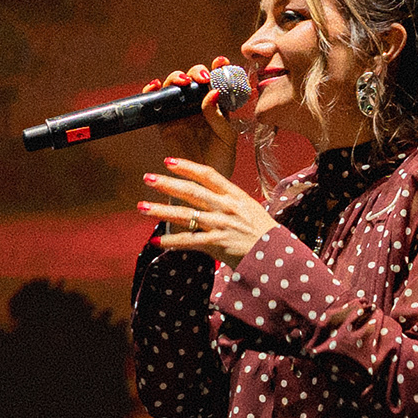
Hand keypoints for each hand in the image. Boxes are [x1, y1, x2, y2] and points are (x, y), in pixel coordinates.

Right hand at [142, 59, 248, 176]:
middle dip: (197, 72)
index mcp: (217, 105)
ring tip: (183, 82)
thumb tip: (212, 93)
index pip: (217, 81)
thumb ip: (219, 116)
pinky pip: (155, 103)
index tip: (222, 62)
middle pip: (194, 78)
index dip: (219, 68)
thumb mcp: (227, 138)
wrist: (202, 184)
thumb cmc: (220, 160)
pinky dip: (152, 91)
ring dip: (176, 78)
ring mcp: (180, 112)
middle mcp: (198, 104)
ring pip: (174, 86)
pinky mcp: (164, 122)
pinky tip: (155, 86)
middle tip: (202, 79)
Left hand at [142, 154, 275, 262]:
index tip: (169, 162)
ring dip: (161, 211)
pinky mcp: (216, 244)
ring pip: (185, 215)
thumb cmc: (263, 233)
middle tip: (148, 178)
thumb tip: (209, 196)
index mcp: (235, 195)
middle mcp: (226, 207)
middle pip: (192, 192)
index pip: (208, 175)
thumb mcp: (250, 209)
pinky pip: (189, 241)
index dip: (187, 167)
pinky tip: (156, 241)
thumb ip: (229, 201)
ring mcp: (221, 225)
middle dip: (167, 184)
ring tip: (142, 207)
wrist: (275, 255)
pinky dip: (171, 242)